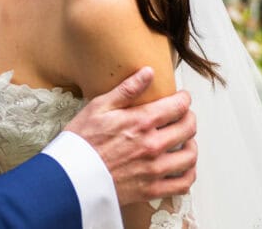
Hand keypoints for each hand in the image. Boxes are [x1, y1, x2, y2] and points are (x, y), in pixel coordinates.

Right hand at [64, 67, 196, 205]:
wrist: (70, 177)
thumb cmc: (81, 141)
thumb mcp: (98, 107)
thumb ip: (127, 89)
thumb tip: (148, 72)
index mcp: (141, 122)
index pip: (178, 106)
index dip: (184, 99)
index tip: (181, 98)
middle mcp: (152, 145)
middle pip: (188, 128)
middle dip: (189, 118)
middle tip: (184, 116)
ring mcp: (154, 169)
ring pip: (190, 155)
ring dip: (191, 145)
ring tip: (185, 140)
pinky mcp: (152, 190)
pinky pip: (182, 183)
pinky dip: (189, 174)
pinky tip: (183, 167)